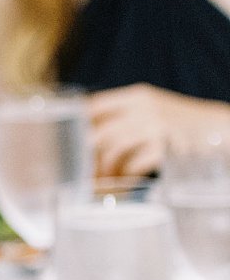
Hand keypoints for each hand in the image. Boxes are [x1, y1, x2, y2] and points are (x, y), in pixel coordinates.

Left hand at [86, 83, 229, 176]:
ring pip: (112, 150)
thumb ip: (123, 116)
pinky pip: (134, 165)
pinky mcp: (167, 147)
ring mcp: (156, 127)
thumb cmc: (180, 124)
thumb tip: (84, 135)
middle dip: (84, 155)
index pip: (93, 105)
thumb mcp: (151, 110)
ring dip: (102, 170)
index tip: (65, 142)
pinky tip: (124, 182)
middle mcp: (143, 108)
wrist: (222, 128)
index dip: (74, 125)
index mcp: (136, 96)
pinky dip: (125, 177)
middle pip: (97, 131)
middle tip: (78, 170)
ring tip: (100, 181)